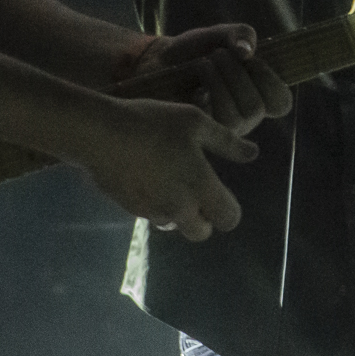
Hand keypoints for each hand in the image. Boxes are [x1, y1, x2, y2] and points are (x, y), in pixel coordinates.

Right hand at [80, 99, 256, 241]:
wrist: (101, 134)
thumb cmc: (153, 123)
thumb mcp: (196, 122)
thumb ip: (226, 142)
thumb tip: (253, 154)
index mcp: (200, 188)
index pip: (228, 218)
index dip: (229, 210)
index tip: (222, 193)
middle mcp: (178, 208)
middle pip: (200, 232)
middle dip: (203, 218)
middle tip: (195, 189)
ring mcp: (152, 212)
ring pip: (173, 224)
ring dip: (175, 211)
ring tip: (166, 177)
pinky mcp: (129, 210)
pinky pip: (150, 214)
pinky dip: (152, 202)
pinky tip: (143, 174)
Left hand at [133, 23, 293, 133]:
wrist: (158, 60)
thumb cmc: (194, 51)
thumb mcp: (220, 35)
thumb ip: (240, 35)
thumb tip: (247, 51)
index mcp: (255, 94)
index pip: (280, 102)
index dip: (271, 81)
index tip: (252, 59)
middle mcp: (243, 115)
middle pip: (259, 106)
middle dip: (240, 74)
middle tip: (220, 54)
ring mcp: (224, 128)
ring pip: (241, 115)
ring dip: (224, 81)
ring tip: (206, 63)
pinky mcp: (205, 133)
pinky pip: (220, 119)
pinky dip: (211, 88)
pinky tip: (198, 74)